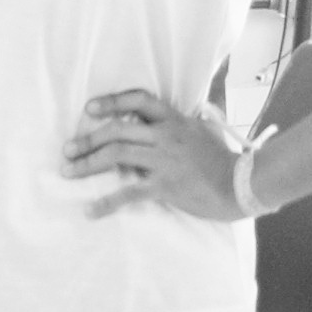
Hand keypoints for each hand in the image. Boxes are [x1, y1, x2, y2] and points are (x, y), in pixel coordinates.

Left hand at [64, 89, 244, 218]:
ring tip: (68, 171)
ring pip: (117, 155)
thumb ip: (177, 123)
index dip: (112, 102)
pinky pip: (129, 193)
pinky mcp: (165, 186)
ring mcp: (165, 160)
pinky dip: (106, 202)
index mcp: (174, 120)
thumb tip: (155, 117)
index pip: (139, 100)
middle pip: (118, 130)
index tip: (89, 109)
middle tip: (67, 150)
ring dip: (87, 163)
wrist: (244, 184)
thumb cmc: (223, 159)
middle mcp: (166, 136)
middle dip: (87, 140)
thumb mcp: (202, 131)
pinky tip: (89, 211)